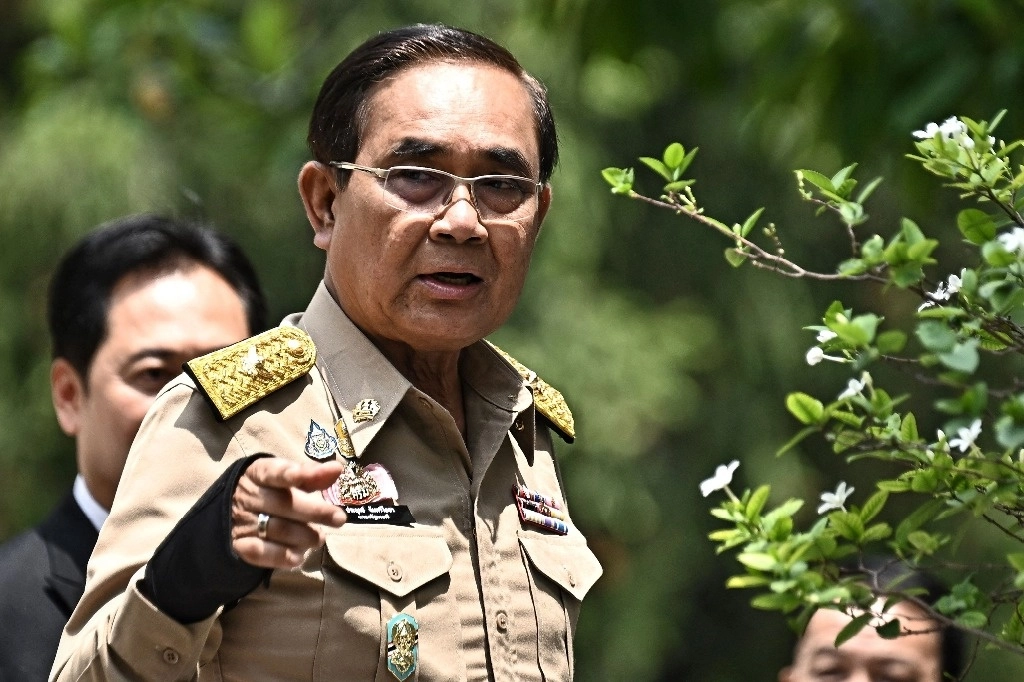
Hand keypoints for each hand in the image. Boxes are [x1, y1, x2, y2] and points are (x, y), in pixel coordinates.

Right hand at [231, 457, 345, 568]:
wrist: (233, 508)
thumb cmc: (270, 489)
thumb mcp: (287, 476)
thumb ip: (312, 475)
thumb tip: (336, 469)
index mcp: (260, 473)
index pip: (277, 472)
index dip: (299, 474)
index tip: (328, 473)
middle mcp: (249, 496)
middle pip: (282, 503)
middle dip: (314, 512)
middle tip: (339, 519)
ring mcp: (243, 520)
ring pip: (275, 528)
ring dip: (302, 536)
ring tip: (320, 539)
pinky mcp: (239, 544)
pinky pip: (259, 552)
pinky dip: (280, 556)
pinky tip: (298, 557)